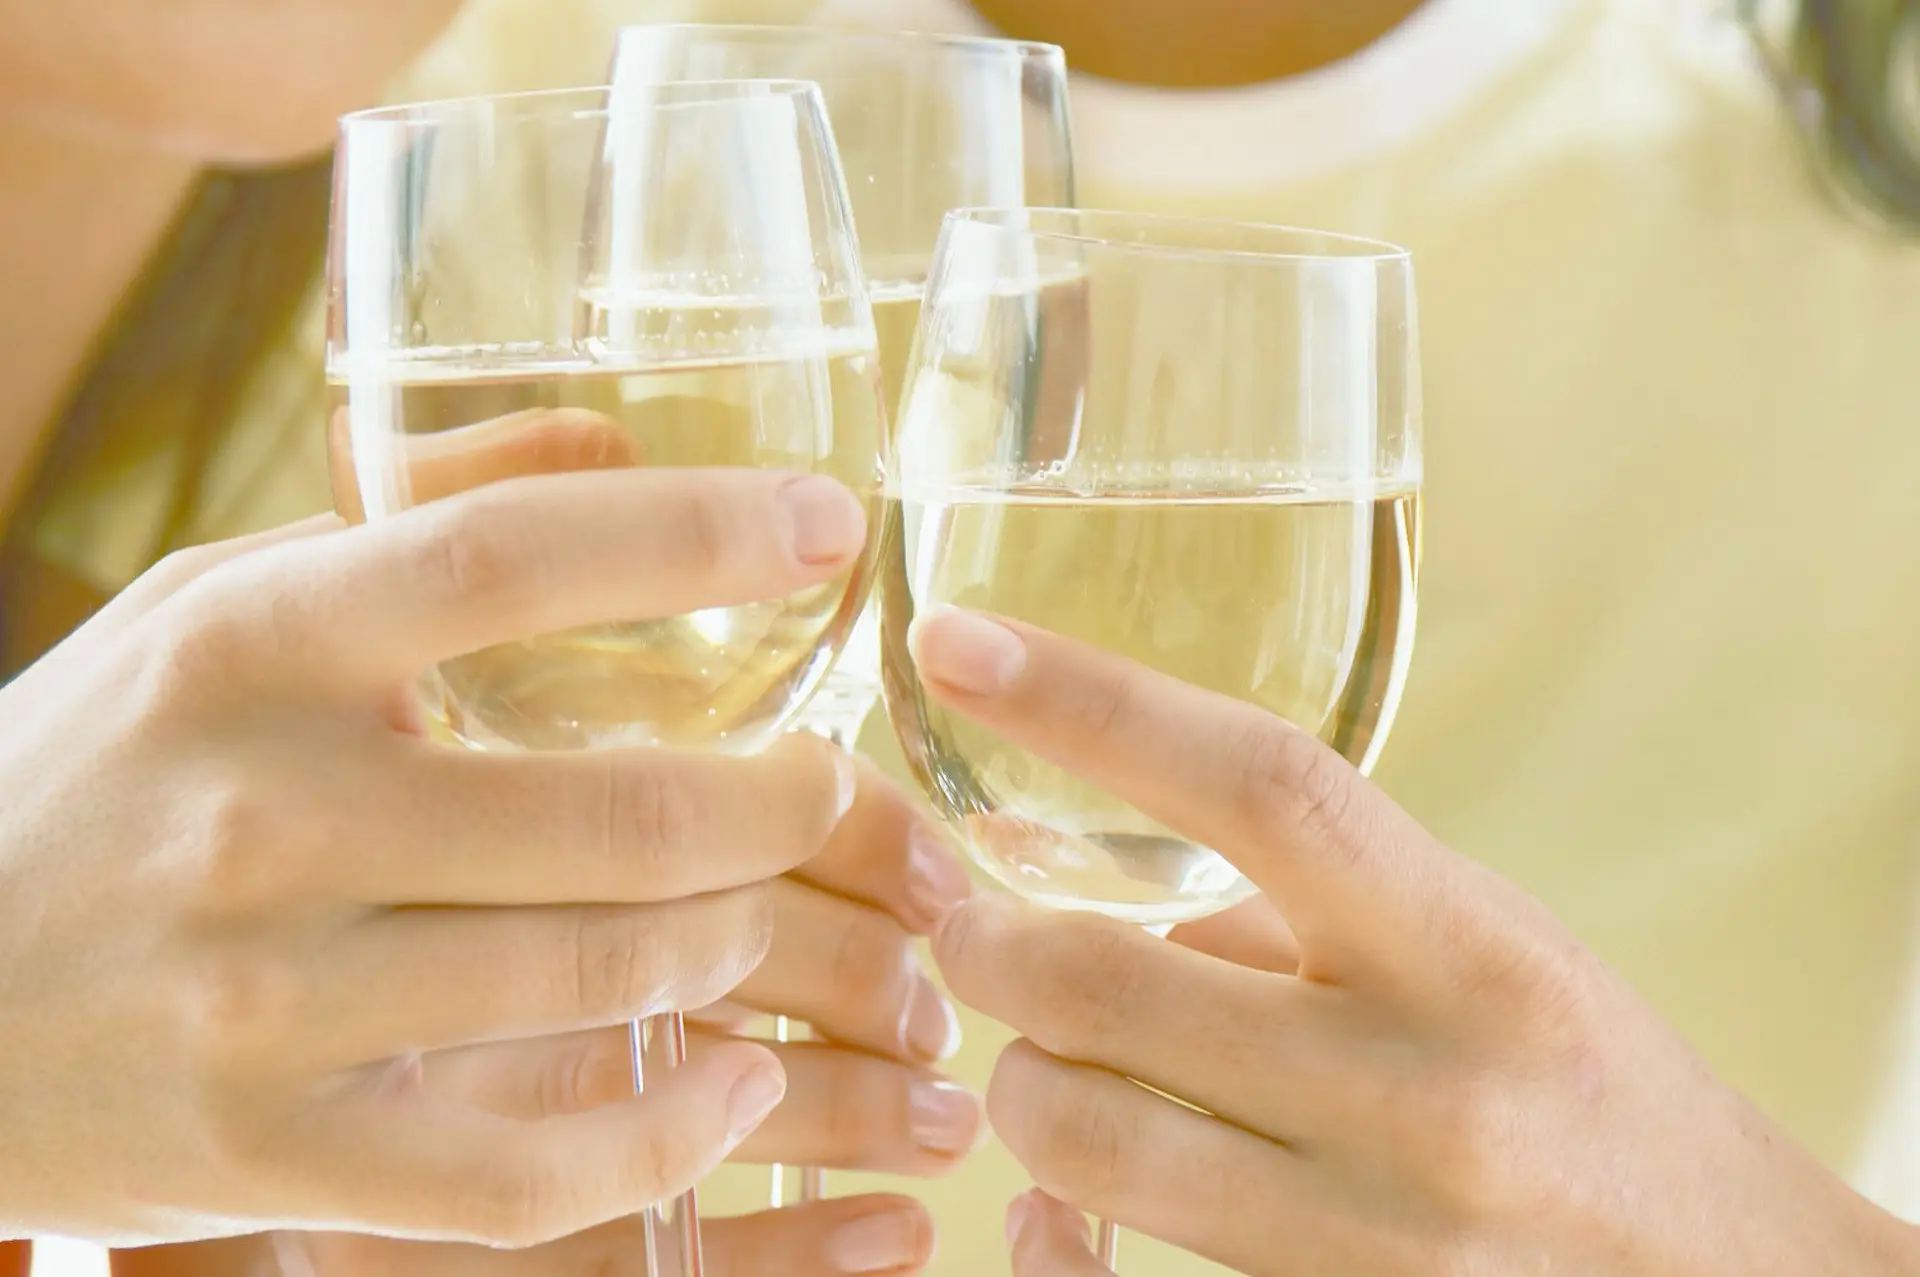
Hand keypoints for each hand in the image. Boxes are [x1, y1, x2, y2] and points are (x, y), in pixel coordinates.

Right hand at [0, 449, 873, 1245]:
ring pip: (602, 977)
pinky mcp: (278, 1159)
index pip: (503, 561)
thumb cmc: (107, 768)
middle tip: (832, 779)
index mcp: (243, 650)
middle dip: (784, 800)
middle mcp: (257, 821)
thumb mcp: (220, 604)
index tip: (831, 523)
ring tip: (763, 904)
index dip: (695, 534)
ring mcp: (264, 1008)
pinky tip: (732, 1086)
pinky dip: (669, 1132)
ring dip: (739, 939)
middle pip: (614, 814)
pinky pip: (530, 1175)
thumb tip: (619, 432)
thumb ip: (415, 512)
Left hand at [912, 609, 1918, 1276]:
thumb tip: (1112, 909)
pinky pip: (1120, 1260)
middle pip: (1107, 985)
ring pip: (1083, 1140)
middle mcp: (1423, 1091)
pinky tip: (1072, 1179)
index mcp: (1466, 949)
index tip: (960, 644)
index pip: (1258, 786)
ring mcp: (1374, 1229)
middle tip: (970, 927)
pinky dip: (1062, 1206)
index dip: (1090, 704)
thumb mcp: (1477, 944)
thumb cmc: (1582, 1076)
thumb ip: (1296, 913)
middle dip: (988, 947)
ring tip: (1043, 1053)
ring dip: (1021, 1081)